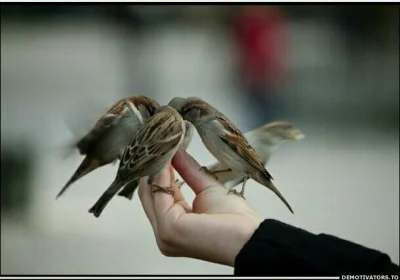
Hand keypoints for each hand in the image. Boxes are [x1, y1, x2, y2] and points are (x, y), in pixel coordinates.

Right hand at [137, 149, 262, 266]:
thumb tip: (176, 152)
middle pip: (149, 194)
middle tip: (158, 143)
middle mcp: (164, 232)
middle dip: (154, 167)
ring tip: (163, 146)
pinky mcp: (169, 227)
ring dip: (156, 167)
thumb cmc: (235, 220)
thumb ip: (188, 171)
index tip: (163, 148)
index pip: (158, 195)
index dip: (159, 171)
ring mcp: (164, 232)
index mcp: (174, 225)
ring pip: (151, 193)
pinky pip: (160, 194)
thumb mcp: (206, 188)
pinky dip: (162, 175)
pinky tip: (167, 159)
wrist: (249, 237)